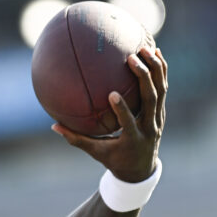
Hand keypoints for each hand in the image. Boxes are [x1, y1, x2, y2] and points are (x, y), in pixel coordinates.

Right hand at [53, 46, 166, 182]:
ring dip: (155, 69)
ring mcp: (158, 119)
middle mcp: (149, 127)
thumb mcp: (95, 152)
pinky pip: (162, 88)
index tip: (112, 94)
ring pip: (160, 91)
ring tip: (146, 48)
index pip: (129, 123)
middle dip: (144, 78)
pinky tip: (156, 52)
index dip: (123, 109)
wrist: (140, 168)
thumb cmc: (113, 159)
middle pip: (151, 100)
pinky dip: (160, 71)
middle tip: (132, 59)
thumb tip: (54, 126)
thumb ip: (76, 139)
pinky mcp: (161, 112)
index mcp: (133, 140)